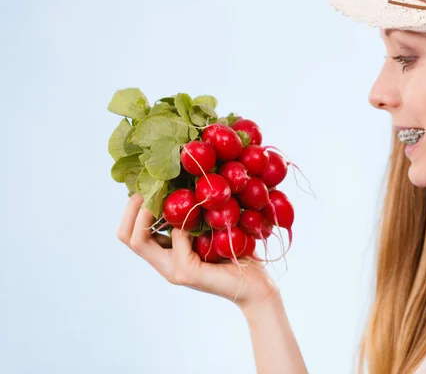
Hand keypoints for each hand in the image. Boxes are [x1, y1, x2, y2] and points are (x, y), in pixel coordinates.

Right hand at [116, 193, 280, 309]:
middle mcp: (165, 264)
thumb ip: (195, 217)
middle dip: (132, 207)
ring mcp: (173, 270)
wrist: (257, 286)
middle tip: (149, 187)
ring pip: (140, 240)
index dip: (132, 208)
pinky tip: (203, 215)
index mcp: (167, 254)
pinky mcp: (188, 272)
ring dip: (151, 212)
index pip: (130, 233)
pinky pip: (176, 238)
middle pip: (126, 236)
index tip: (149, 185)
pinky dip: (184, 223)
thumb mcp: (210, 230)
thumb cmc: (239, 254)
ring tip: (168, 194)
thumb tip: (183, 181)